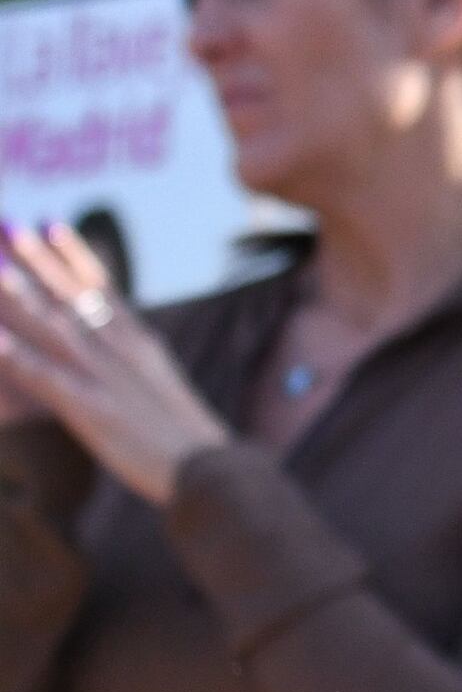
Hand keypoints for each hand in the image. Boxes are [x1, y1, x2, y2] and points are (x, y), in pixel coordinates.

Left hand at [0, 225, 233, 506]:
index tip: (52, 223)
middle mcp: (120, 351)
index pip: (102, 288)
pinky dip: (18, 356)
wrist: (211, 468)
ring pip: (56, 328)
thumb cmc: (186, 437)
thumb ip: (137, 360)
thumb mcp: (162, 385)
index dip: (74, 255)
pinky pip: (46, 378)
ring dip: (22, 296)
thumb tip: (126, 344)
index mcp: (139, 344)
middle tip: (12, 223)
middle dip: (40, 260)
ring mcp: (104, 377)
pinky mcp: (90, 409)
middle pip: (73, 296)